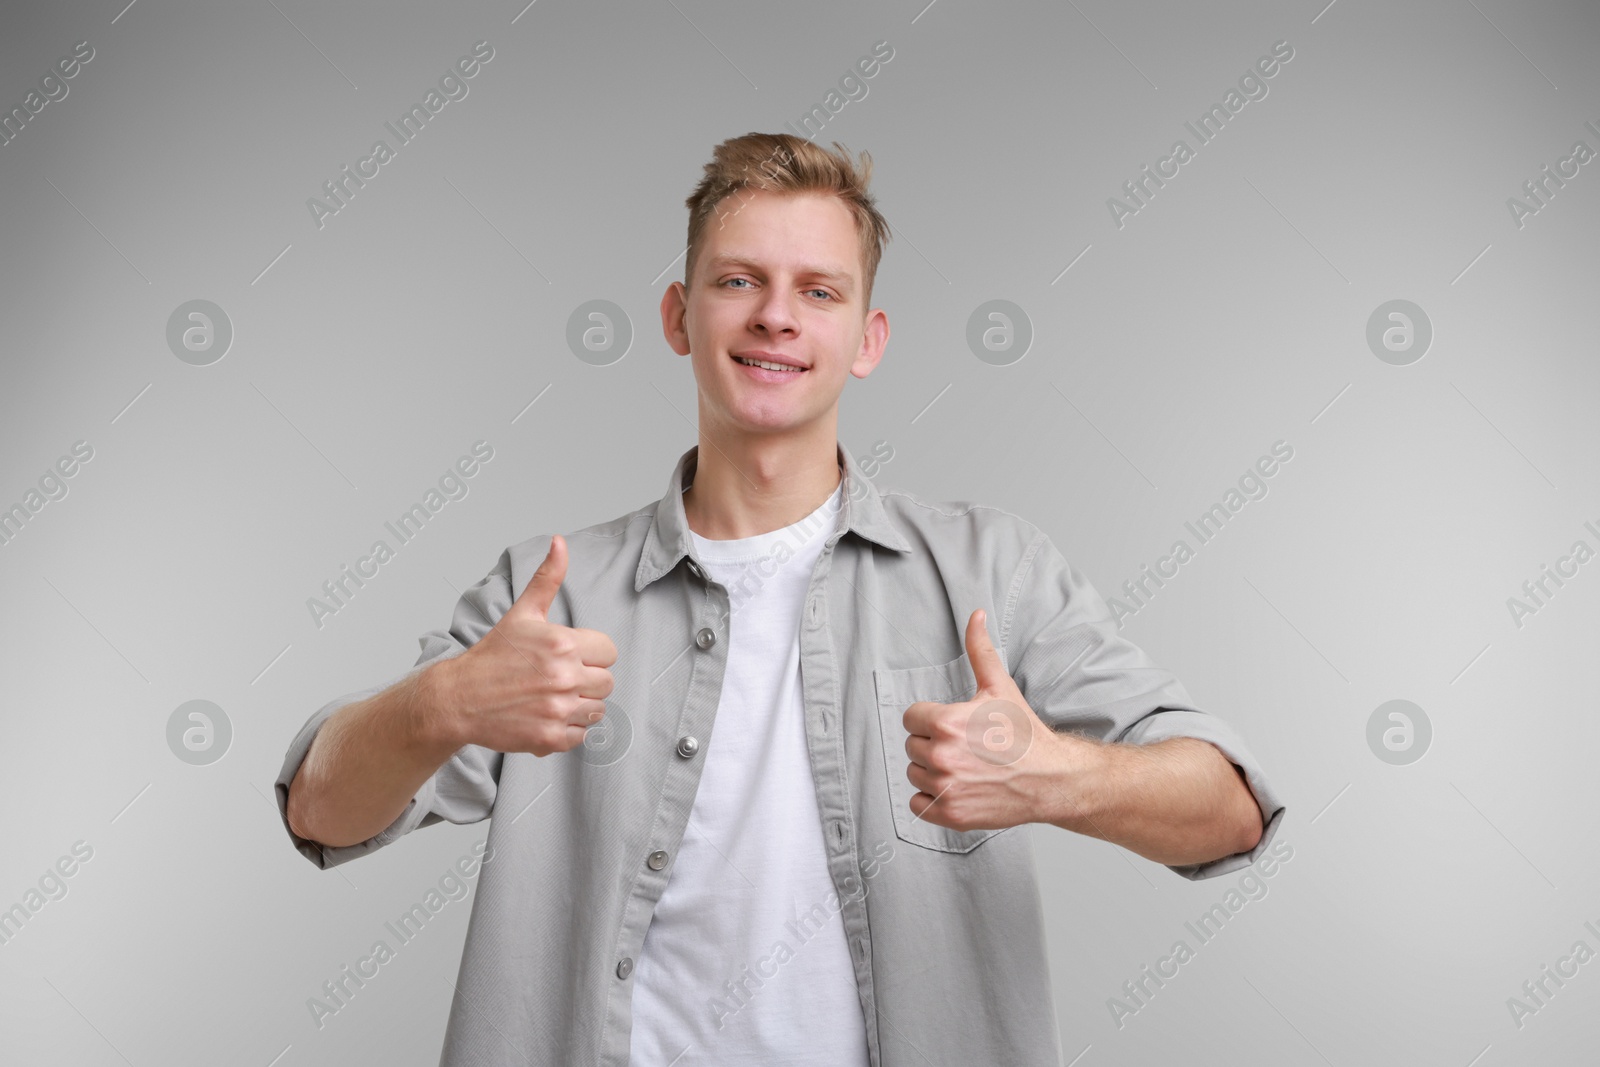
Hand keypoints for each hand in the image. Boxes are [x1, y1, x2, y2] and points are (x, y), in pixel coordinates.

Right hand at [437, 535, 618, 756]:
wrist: (458, 698)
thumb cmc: (492, 656)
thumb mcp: (522, 613)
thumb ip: (547, 579)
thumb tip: (560, 542)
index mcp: (563, 644)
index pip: (609, 652)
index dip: (591, 654)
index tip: (570, 657)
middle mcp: (564, 677)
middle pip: (607, 683)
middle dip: (587, 681)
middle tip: (558, 678)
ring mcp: (557, 709)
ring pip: (597, 711)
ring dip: (580, 706)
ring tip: (553, 697)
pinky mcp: (550, 737)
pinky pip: (581, 736)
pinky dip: (568, 730)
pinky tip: (546, 716)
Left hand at [902, 609, 1079, 832]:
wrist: (1051, 777)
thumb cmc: (1025, 733)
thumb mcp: (1000, 687)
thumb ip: (980, 650)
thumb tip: (975, 615)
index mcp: (945, 722)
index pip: (911, 718)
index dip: (932, 719)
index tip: (955, 725)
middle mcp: (941, 756)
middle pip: (911, 745)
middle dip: (933, 744)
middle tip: (966, 746)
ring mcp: (945, 788)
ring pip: (914, 774)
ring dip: (932, 771)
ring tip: (964, 766)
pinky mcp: (950, 814)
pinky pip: (917, 804)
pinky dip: (931, 800)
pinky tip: (956, 788)